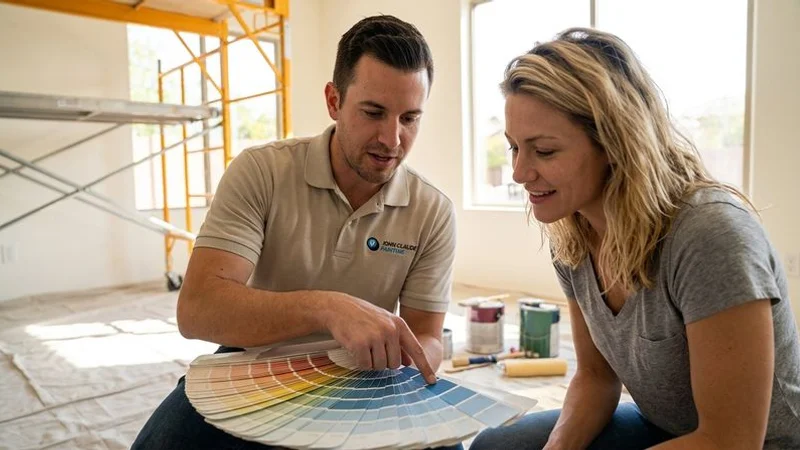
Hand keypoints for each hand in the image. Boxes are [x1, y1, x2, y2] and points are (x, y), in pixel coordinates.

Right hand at [322, 293, 436, 383]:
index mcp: (399, 324)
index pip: (416, 350)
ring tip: (363, 346)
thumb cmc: (362, 317)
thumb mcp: (384, 323)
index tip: (432, 381)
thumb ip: (398, 342)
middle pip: (395, 364)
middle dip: (384, 362)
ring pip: (380, 366)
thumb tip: (408, 362)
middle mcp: (390, 330)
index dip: (425, 367)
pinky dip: (360, 362)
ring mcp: (375, 336)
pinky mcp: (361, 344)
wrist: (338, 307)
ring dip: (371, 362)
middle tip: (372, 349)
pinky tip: (355, 348)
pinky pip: (365, 365)